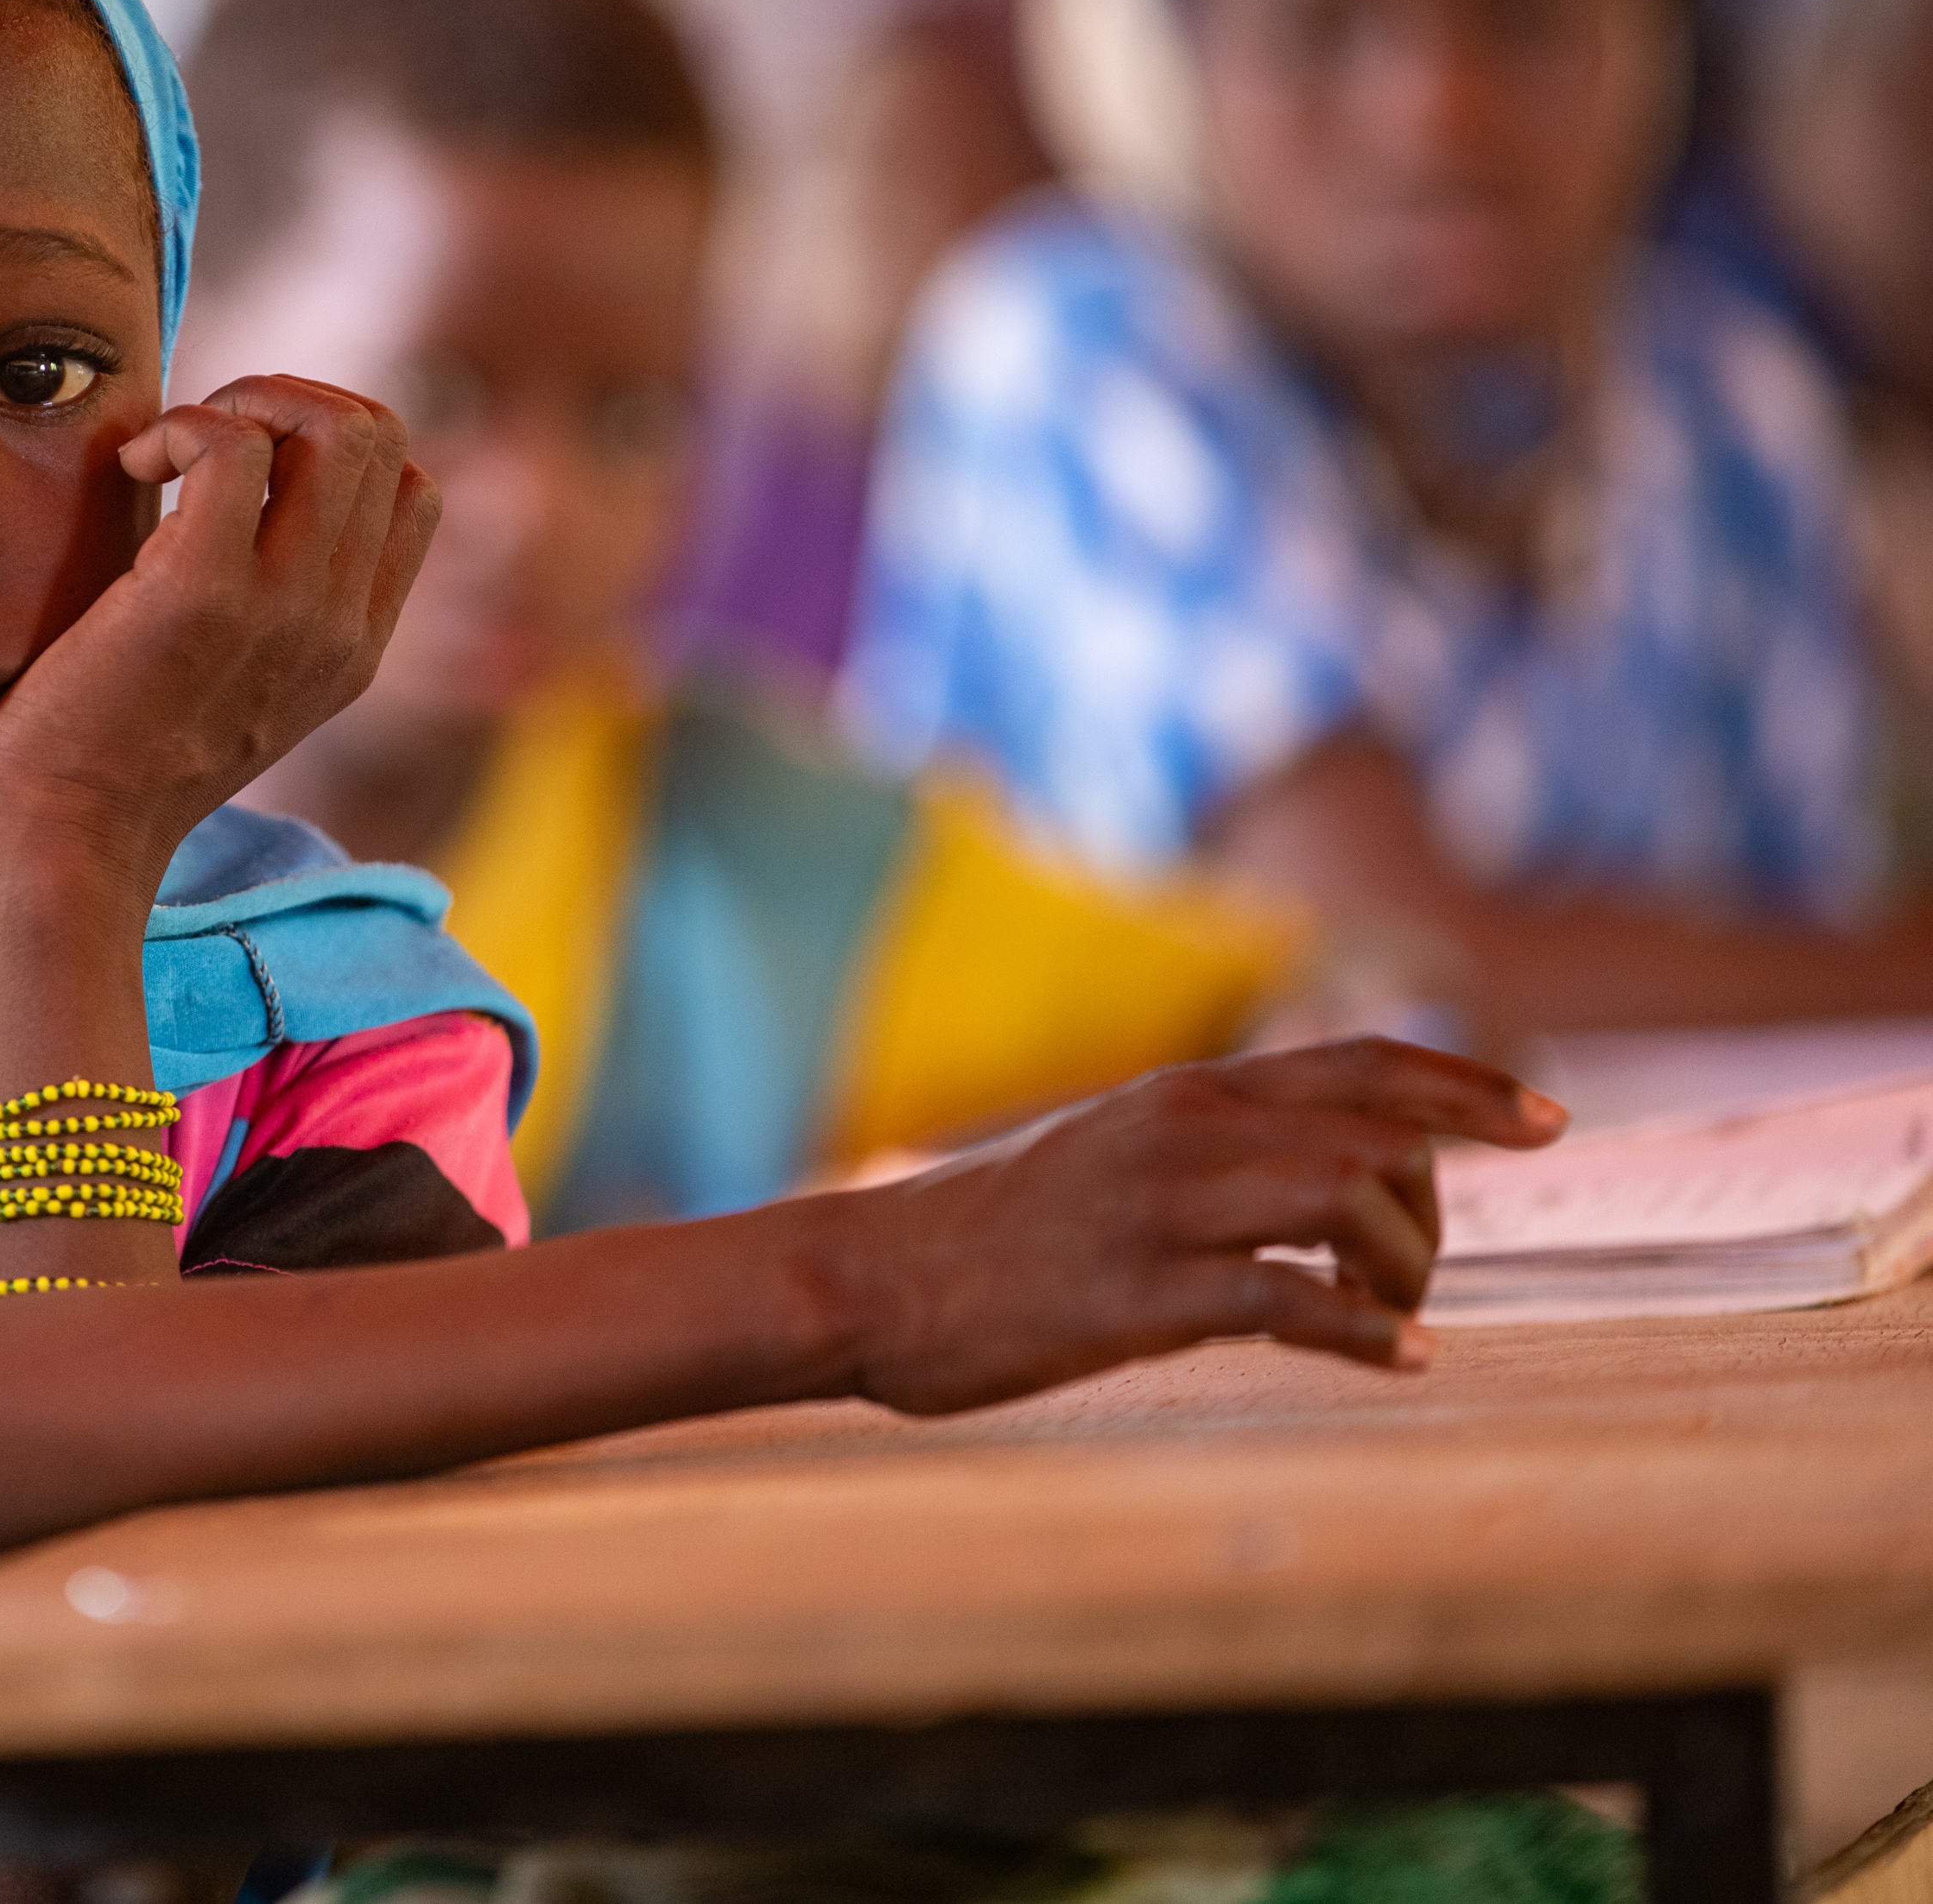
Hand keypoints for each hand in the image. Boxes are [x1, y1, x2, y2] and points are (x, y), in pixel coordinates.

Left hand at [0, 375, 438, 894]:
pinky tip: (131, 470)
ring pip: (338, 428)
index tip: (244, 469)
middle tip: (203, 441)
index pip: (412, 493)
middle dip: (292, 400)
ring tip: (173, 449)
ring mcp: (285, 608)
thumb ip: (267, 610)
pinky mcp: (204, 590)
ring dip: (245, 401)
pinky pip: (232, 443)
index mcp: (354, 647)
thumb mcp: (232, 689)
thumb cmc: (114, 763)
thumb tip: (238, 497)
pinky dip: (181, 426)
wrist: (69, 846)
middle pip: (385, 440)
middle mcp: (341, 626)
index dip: (331, 444)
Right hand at [823, 1037, 1565, 1413]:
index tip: (1548, 1119)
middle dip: (1442, 1204)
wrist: (871, 1279)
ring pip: (1345, 1200)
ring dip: (1406, 1268)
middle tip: (1431, 1274)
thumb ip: (1213, 1155)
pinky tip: (1399, 1357)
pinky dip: (1366, 1331)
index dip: (1465, 1085)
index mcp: (1181, 1093)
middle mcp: (1182, 1130)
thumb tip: (1328, 1182)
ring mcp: (1159, 1208)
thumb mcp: (1113, 1161)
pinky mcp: (1137, 1293)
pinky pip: (1288, 1300)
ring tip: (1397, 1318)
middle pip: (1373, 1136)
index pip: (1359, 1061)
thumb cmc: (993, 1237)